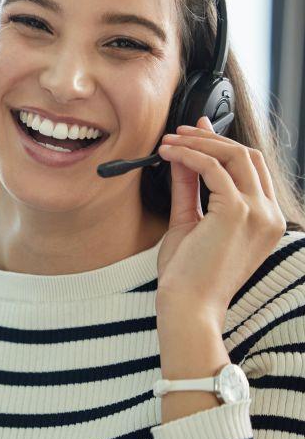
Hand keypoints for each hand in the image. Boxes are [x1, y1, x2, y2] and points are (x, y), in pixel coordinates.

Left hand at [155, 115, 286, 317]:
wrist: (187, 306)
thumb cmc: (188, 275)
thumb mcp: (190, 222)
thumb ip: (190, 189)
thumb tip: (184, 157)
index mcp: (265, 220)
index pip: (252, 169)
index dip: (223, 145)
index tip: (195, 134)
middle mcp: (269, 214)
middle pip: (247, 156)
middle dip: (210, 138)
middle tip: (178, 132)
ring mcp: (258, 212)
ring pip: (234, 155)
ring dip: (198, 142)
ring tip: (169, 141)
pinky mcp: (237, 211)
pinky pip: (212, 167)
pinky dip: (188, 155)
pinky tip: (168, 154)